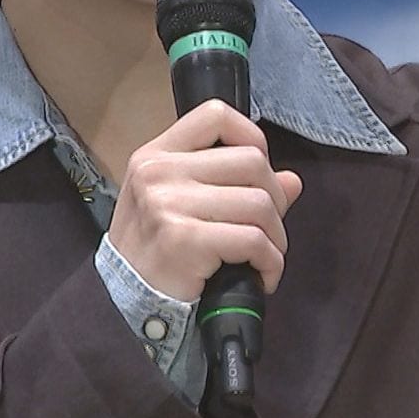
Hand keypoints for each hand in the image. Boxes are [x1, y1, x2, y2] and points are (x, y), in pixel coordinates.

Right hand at [106, 100, 304, 301]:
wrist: (127, 302)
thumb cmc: (156, 251)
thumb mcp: (181, 205)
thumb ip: (233, 185)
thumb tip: (291, 180)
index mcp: (157, 155)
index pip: (214, 115)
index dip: (251, 136)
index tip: (259, 172)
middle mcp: (159, 172)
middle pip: (251, 161)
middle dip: (275, 199)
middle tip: (268, 228)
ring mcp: (169, 203)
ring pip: (259, 203)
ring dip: (275, 237)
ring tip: (265, 257)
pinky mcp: (185, 239)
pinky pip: (254, 241)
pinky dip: (270, 263)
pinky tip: (262, 276)